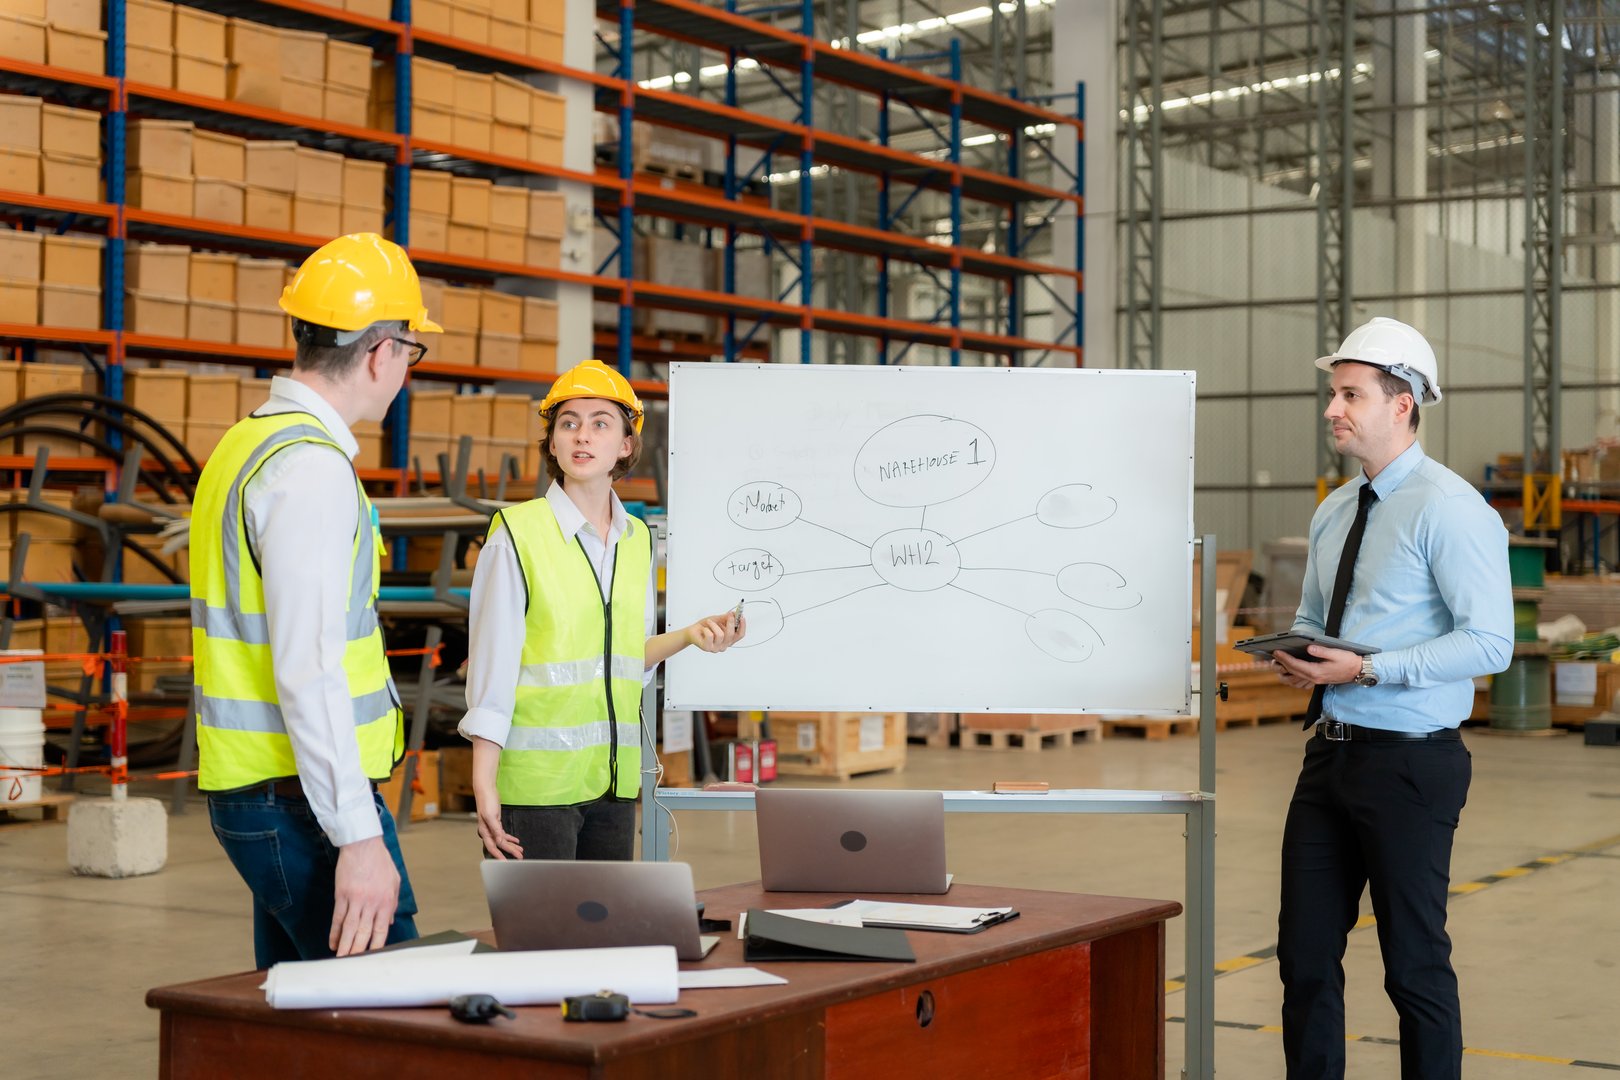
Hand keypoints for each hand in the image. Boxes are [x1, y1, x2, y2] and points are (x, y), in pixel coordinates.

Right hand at [330, 836, 400, 956]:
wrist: (363, 844)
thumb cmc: (380, 861)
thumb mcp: (394, 881)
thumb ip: (392, 903)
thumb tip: (388, 922)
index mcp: (386, 901)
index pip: (381, 930)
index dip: (376, 946)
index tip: (372, 958)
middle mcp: (371, 903)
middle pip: (363, 933)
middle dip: (358, 951)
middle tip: (352, 965)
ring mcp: (355, 899)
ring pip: (349, 928)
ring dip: (344, 946)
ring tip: (340, 960)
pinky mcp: (342, 895)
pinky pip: (338, 917)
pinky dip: (334, 932)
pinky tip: (332, 942)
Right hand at [474, 786, 523, 860]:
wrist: (486, 790)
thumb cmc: (486, 802)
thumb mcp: (491, 816)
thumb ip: (495, 830)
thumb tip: (500, 841)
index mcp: (485, 831)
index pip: (492, 847)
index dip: (499, 856)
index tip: (505, 863)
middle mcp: (488, 831)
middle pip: (500, 845)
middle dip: (510, 851)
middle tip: (519, 857)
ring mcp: (492, 827)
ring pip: (502, 840)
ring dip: (511, 845)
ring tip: (520, 850)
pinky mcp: (496, 822)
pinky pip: (503, 834)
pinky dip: (510, 838)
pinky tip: (516, 841)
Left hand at [685, 612, 745, 652]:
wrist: (693, 631)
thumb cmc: (706, 626)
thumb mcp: (718, 620)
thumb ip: (727, 618)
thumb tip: (735, 613)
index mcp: (729, 639)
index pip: (740, 635)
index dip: (742, 626)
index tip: (741, 616)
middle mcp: (724, 645)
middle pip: (732, 635)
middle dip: (730, 623)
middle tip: (728, 615)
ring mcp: (716, 648)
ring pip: (720, 635)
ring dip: (714, 625)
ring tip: (709, 622)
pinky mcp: (707, 647)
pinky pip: (710, 636)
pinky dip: (707, 629)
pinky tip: (704, 629)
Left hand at [1272, 645, 1362, 688]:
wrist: (1358, 671)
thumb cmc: (1348, 661)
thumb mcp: (1336, 653)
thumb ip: (1322, 651)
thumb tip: (1309, 647)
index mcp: (1317, 671)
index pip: (1296, 665)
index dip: (1285, 658)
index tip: (1276, 652)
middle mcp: (1314, 678)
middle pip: (1293, 671)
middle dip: (1281, 663)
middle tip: (1273, 655)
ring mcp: (1316, 680)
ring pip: (1295, 679)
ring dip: (1285, 672)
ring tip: (1277, 663)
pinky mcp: (1317, 680)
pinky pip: (1301, 681)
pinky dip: (1292, 676)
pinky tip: (1289, 671)